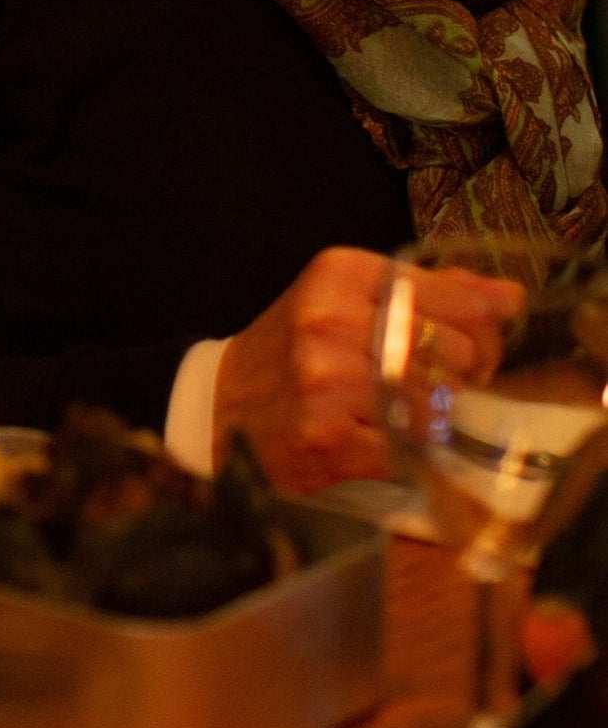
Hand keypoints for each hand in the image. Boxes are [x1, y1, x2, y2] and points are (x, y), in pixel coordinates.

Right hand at [213, 246, 520, 492]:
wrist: (220, 407)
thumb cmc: (294, 352)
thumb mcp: (350, 300)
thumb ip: (431, 292)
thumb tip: (508, 297)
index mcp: (341, 274)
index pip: (461, 301)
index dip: (481, 334)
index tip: (463, 349)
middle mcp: (332, 320)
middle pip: (458, 354)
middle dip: (460, 378)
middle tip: (429, 386)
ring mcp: (329, 380)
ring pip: (440, 405)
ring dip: (435, 418)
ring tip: (402, 414)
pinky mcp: (330, 438)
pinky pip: (412, 450)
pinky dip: (410, 452)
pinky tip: (381, 440)